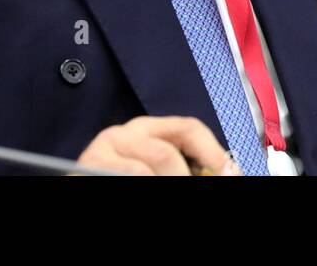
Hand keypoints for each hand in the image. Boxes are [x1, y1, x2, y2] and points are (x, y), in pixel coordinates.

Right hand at [74, 116, 238, 175]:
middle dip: (184, 178)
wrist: (95, 182)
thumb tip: (228, 172)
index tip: (227, 173)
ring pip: (148, 167)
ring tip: (160, 187)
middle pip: (167, 153)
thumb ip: (188, 167)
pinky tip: (145, 186)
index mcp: (150, 129)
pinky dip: (144, 182)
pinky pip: (131, 174)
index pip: (189, 127)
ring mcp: (103, 148)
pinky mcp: (88, 164)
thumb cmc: (127, 175)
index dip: (212, 152)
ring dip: (168, 182)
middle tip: (192, 188)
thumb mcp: (161, 170)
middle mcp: (125, 132)